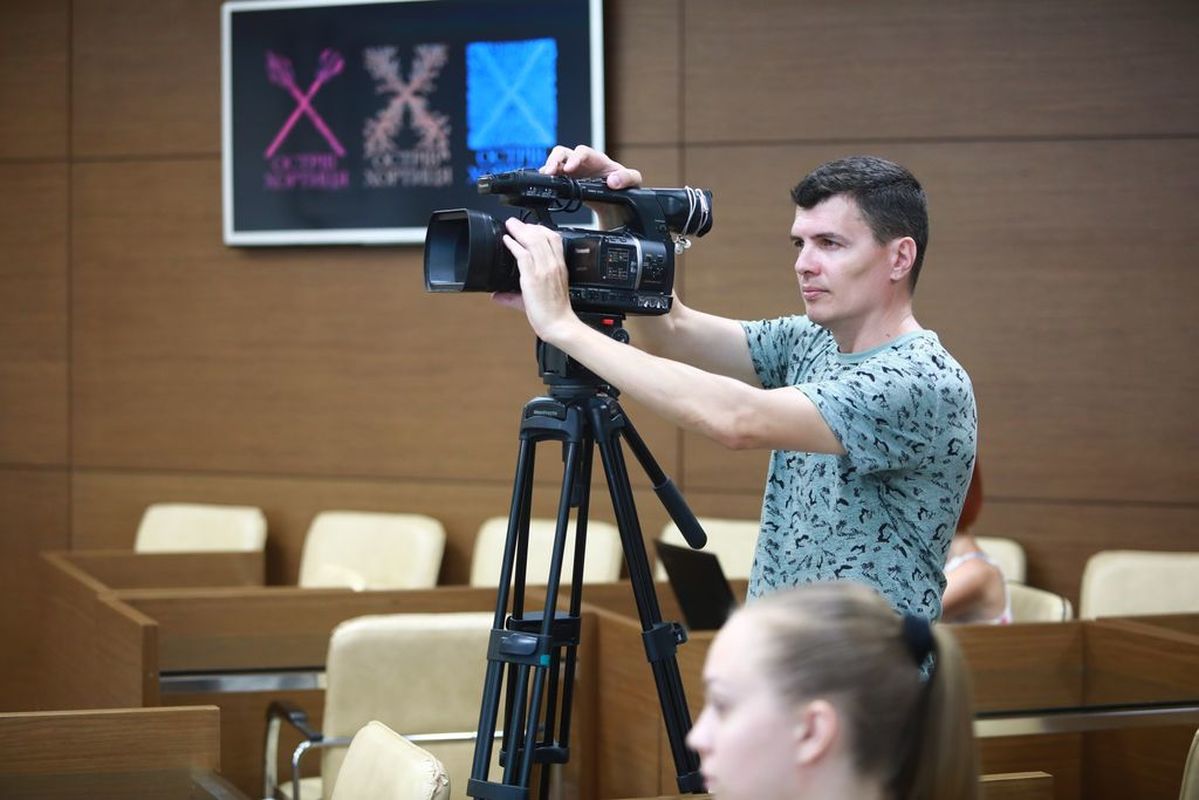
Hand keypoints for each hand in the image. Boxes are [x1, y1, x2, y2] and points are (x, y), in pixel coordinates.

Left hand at [495, 217, 579, 344]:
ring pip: (533, 241)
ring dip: (520, 231)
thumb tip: (498, 295)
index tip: (530, 227)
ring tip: (510, 226)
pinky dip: (514, 245)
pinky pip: (524, 255)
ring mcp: (544, 270)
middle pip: (543, 236)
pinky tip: (507, 240)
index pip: (555, 239)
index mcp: (560, 267)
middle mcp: (553, 265)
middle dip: (528, 226)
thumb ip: (516, 295)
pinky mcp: (533, 277)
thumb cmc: (555, 312)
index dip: (542, 229)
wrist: (559, 324)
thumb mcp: (540, 297)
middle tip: (515, 222)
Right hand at [540, 144, 641, 189]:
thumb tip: (613, 181)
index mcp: (597, 160)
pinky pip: (554, 178)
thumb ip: (627, 178)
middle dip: (556, 160)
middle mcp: (582, 163)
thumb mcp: (633, 182)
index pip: (583, 152)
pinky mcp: (566, 183)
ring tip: (546, 177)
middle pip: (563, 153)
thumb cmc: (624, 187)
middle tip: (551, 171)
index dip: (575, 158)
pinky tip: (545, 186)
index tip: (571, 168)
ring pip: (556, 163)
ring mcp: (572, 173)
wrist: (617, 203)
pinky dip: (547, 180)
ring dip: (548, 168)